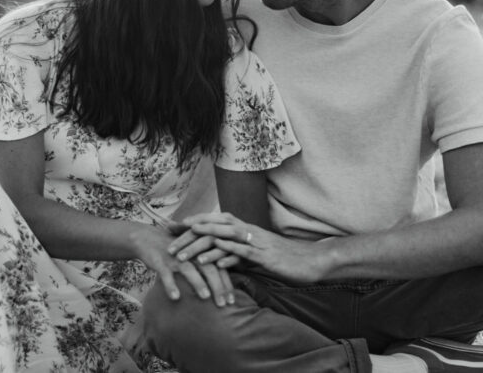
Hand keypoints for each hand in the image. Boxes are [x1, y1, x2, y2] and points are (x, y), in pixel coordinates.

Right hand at [128, 224, 233, 306]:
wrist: (147, 238)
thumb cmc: (175, 251)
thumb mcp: (192, 255)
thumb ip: (207, 266)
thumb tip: (223, 289)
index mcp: (202, 250)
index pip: (218, 267)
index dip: (226, 284)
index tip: (232, 301)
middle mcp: (191, 252)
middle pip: (208, 268)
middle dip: (217, 286)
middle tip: (223, 304)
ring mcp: (175, 256)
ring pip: (189, 269)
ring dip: (198, 283)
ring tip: (205, 297)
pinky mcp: (160, 260)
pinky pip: (166, 274)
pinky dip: (171, 285)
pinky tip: (175, 297)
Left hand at [172, 212, 327, 283]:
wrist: (312, 260)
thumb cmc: (286, 259)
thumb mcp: (259, 255)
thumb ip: (240, 254)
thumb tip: (221, 259)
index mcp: (247, 229)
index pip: (216, 221)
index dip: (195, 222)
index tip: (175, 226)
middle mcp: (249, 231)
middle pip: (215, 225)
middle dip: (191, 231)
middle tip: (170, 237)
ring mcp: (257, 242)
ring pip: (225, 237)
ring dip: (203, 243)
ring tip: (183, 250)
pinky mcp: (265, 255)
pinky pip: (242, 253)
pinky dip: (226, 255)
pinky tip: (211, 260)